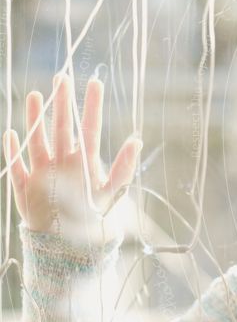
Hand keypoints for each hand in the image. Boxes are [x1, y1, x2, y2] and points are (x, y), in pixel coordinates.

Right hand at [2, 73, 141, 245]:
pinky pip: (16, 164)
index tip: (94, 82)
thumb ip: (123, 167)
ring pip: (38, 139)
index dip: (91, 106)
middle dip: (62, 103)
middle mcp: (64, 162)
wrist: (68, 245)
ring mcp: (43, 172)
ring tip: (35, 94)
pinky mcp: (25, 185)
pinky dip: (12, 150)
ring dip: (35, 118)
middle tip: (62, 76)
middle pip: (62, 127)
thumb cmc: (92, 218)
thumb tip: (138, 140)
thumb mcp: (111, 191)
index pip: (89, 127)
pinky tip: (11, 132)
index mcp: (85, 161)